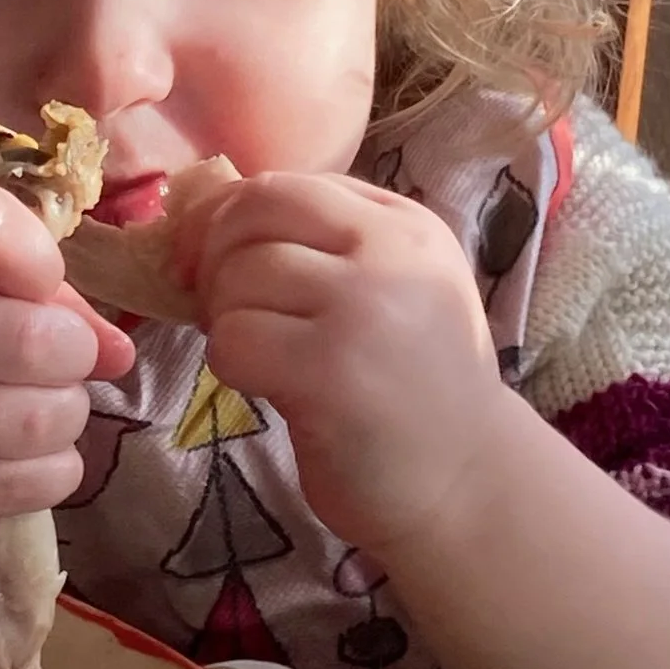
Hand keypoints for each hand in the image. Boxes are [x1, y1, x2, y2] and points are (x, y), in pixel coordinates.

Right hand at [0, 181, 133, 533]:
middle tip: (56, 359)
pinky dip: (50, 471)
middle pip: (30, 341)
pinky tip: (36, 455)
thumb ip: (14, 284)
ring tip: (45, 406)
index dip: (34, 256)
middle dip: (70, 354)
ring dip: (65, 416)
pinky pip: (8, 486)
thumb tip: (118, 354)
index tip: (30, 279)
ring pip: (30, 422)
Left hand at [172, 172, 508, 555]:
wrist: (466, 483)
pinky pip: (233, 340)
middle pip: (254, 215)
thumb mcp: (390, 288)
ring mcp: (362, 308)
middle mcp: (390, 252)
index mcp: (404, 224)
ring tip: (263, 354)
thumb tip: (203, 218)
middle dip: (215, 258)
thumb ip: (322, 245)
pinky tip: (265, 386)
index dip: (229, 217)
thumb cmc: (411, 388)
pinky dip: (230, 363)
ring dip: (225, 320)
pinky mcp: (329, 371)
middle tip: (228, 309)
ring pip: (236, 278)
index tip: (214, 260)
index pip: (285, 185)